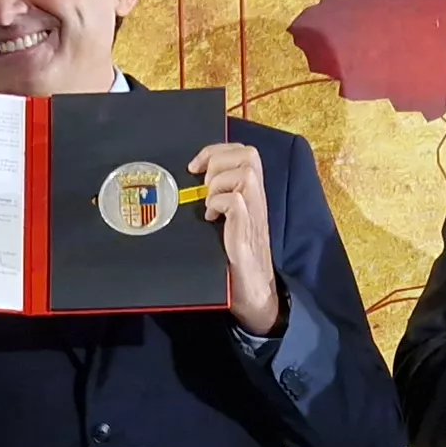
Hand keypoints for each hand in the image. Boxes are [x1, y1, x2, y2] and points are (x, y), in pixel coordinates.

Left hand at [191, 141, 281, 335]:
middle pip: (249, 155)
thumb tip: (188, 187)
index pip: (244, 153)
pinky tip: (211, 219)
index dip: (218, 150)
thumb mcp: (226, 225)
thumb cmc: (235, 262)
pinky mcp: (246, 235)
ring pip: (246, 174)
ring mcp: (254, 217)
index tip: (195, 166)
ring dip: (219, 183)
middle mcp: (257, 202)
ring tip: (209, 203)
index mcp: (251, 197)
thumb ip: (218, 204)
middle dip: (218, 161)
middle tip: (203, 184)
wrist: (254, 296)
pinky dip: (219, 204)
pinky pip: (237, 202)